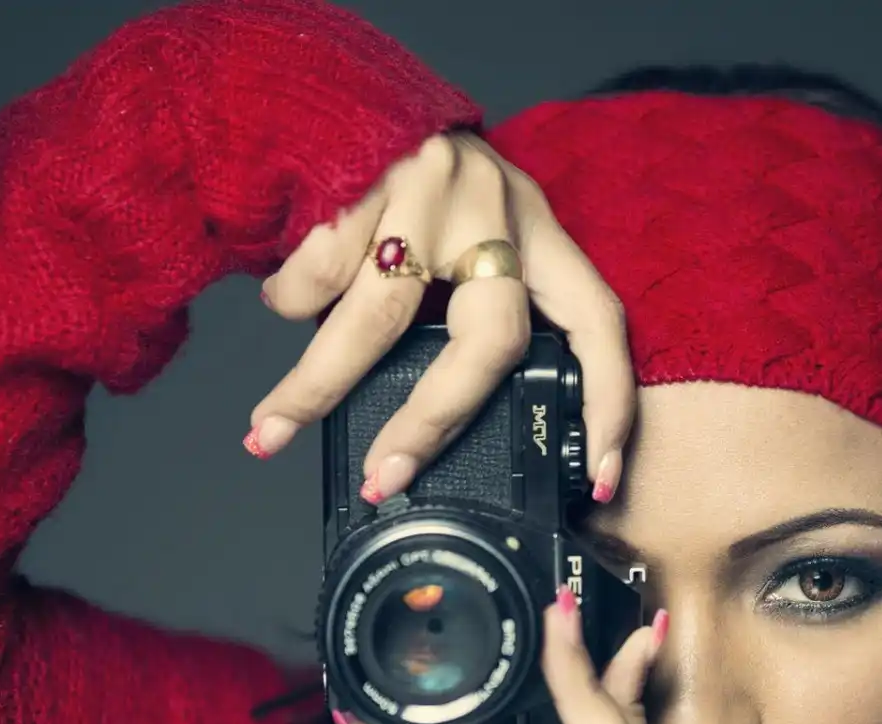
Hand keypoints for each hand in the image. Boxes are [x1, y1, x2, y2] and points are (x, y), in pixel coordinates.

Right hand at [245, 132, 634, 502]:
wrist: (335, 87)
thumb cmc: (407, 182)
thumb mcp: (466, 234)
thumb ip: (466, 305)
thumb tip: (435, 424)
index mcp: (538, 230)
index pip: (598, 321)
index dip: (607, 402)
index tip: (598, 478)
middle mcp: (497, 206)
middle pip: (489, 340)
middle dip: (433, 421)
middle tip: (385, 474)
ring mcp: (432, 188)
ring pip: (380, 315)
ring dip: (318, 385)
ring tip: (273, 429)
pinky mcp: (365, 172)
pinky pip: (321, 270)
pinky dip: (291, 302)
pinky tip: (282, 303)